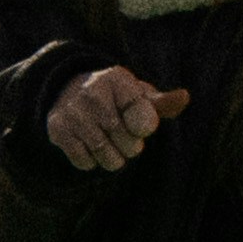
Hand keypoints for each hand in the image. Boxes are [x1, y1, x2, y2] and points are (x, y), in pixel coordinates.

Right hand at [47, 64, 190, 174]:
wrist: (66, 90)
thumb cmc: (113, 97)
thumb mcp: (137, 94)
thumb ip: (161, 102)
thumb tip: (184, 97)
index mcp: (117, 79)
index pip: (143, 116)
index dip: (145, 127)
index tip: (141, 124)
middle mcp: (92, 92)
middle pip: (129, 143)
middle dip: (131, 145)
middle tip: (122, 132)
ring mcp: (73, 112)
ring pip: (107, 157)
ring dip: (113, 157)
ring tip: (109, 142)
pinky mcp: (58, 130)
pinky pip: (85, 162)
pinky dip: (91, 161)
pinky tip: (88, 143)